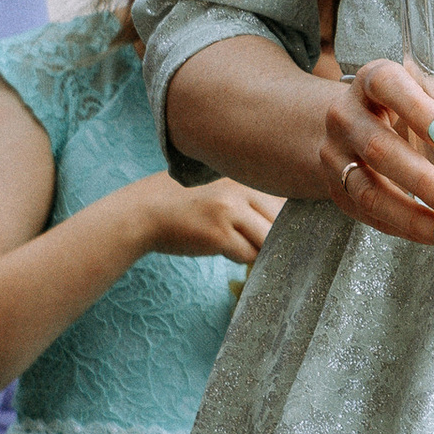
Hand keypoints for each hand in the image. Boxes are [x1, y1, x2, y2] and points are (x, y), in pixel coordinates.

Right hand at [149, 177, 282, 265]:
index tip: (288, 228)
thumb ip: (249, 195)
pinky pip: (248, 254)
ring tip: (240, 244)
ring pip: (268, 240)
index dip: (289, 217)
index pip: (285, 196)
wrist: (144, 212)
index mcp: (242, 173)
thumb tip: (287, 219)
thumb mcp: (219, 186)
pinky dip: (242, 259)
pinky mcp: (219, 234)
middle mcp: (239, 187)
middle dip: (277, 236)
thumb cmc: (183, 202)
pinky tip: (226, 250)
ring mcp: (229, 210)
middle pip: (282, 220)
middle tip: (264, 243)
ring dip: (259, 249)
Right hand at [313, 54, 433, 250]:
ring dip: (412, 215)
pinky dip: (404, 228)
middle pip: (379, 146)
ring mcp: (336, 153)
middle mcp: (348, 113)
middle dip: (422, 179)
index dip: (415, 107)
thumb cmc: (410, 114)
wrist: (350, 126)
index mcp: (376, 80)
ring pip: (367, 188)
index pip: (387, 84)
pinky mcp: (337, 188)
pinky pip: (368, 214)